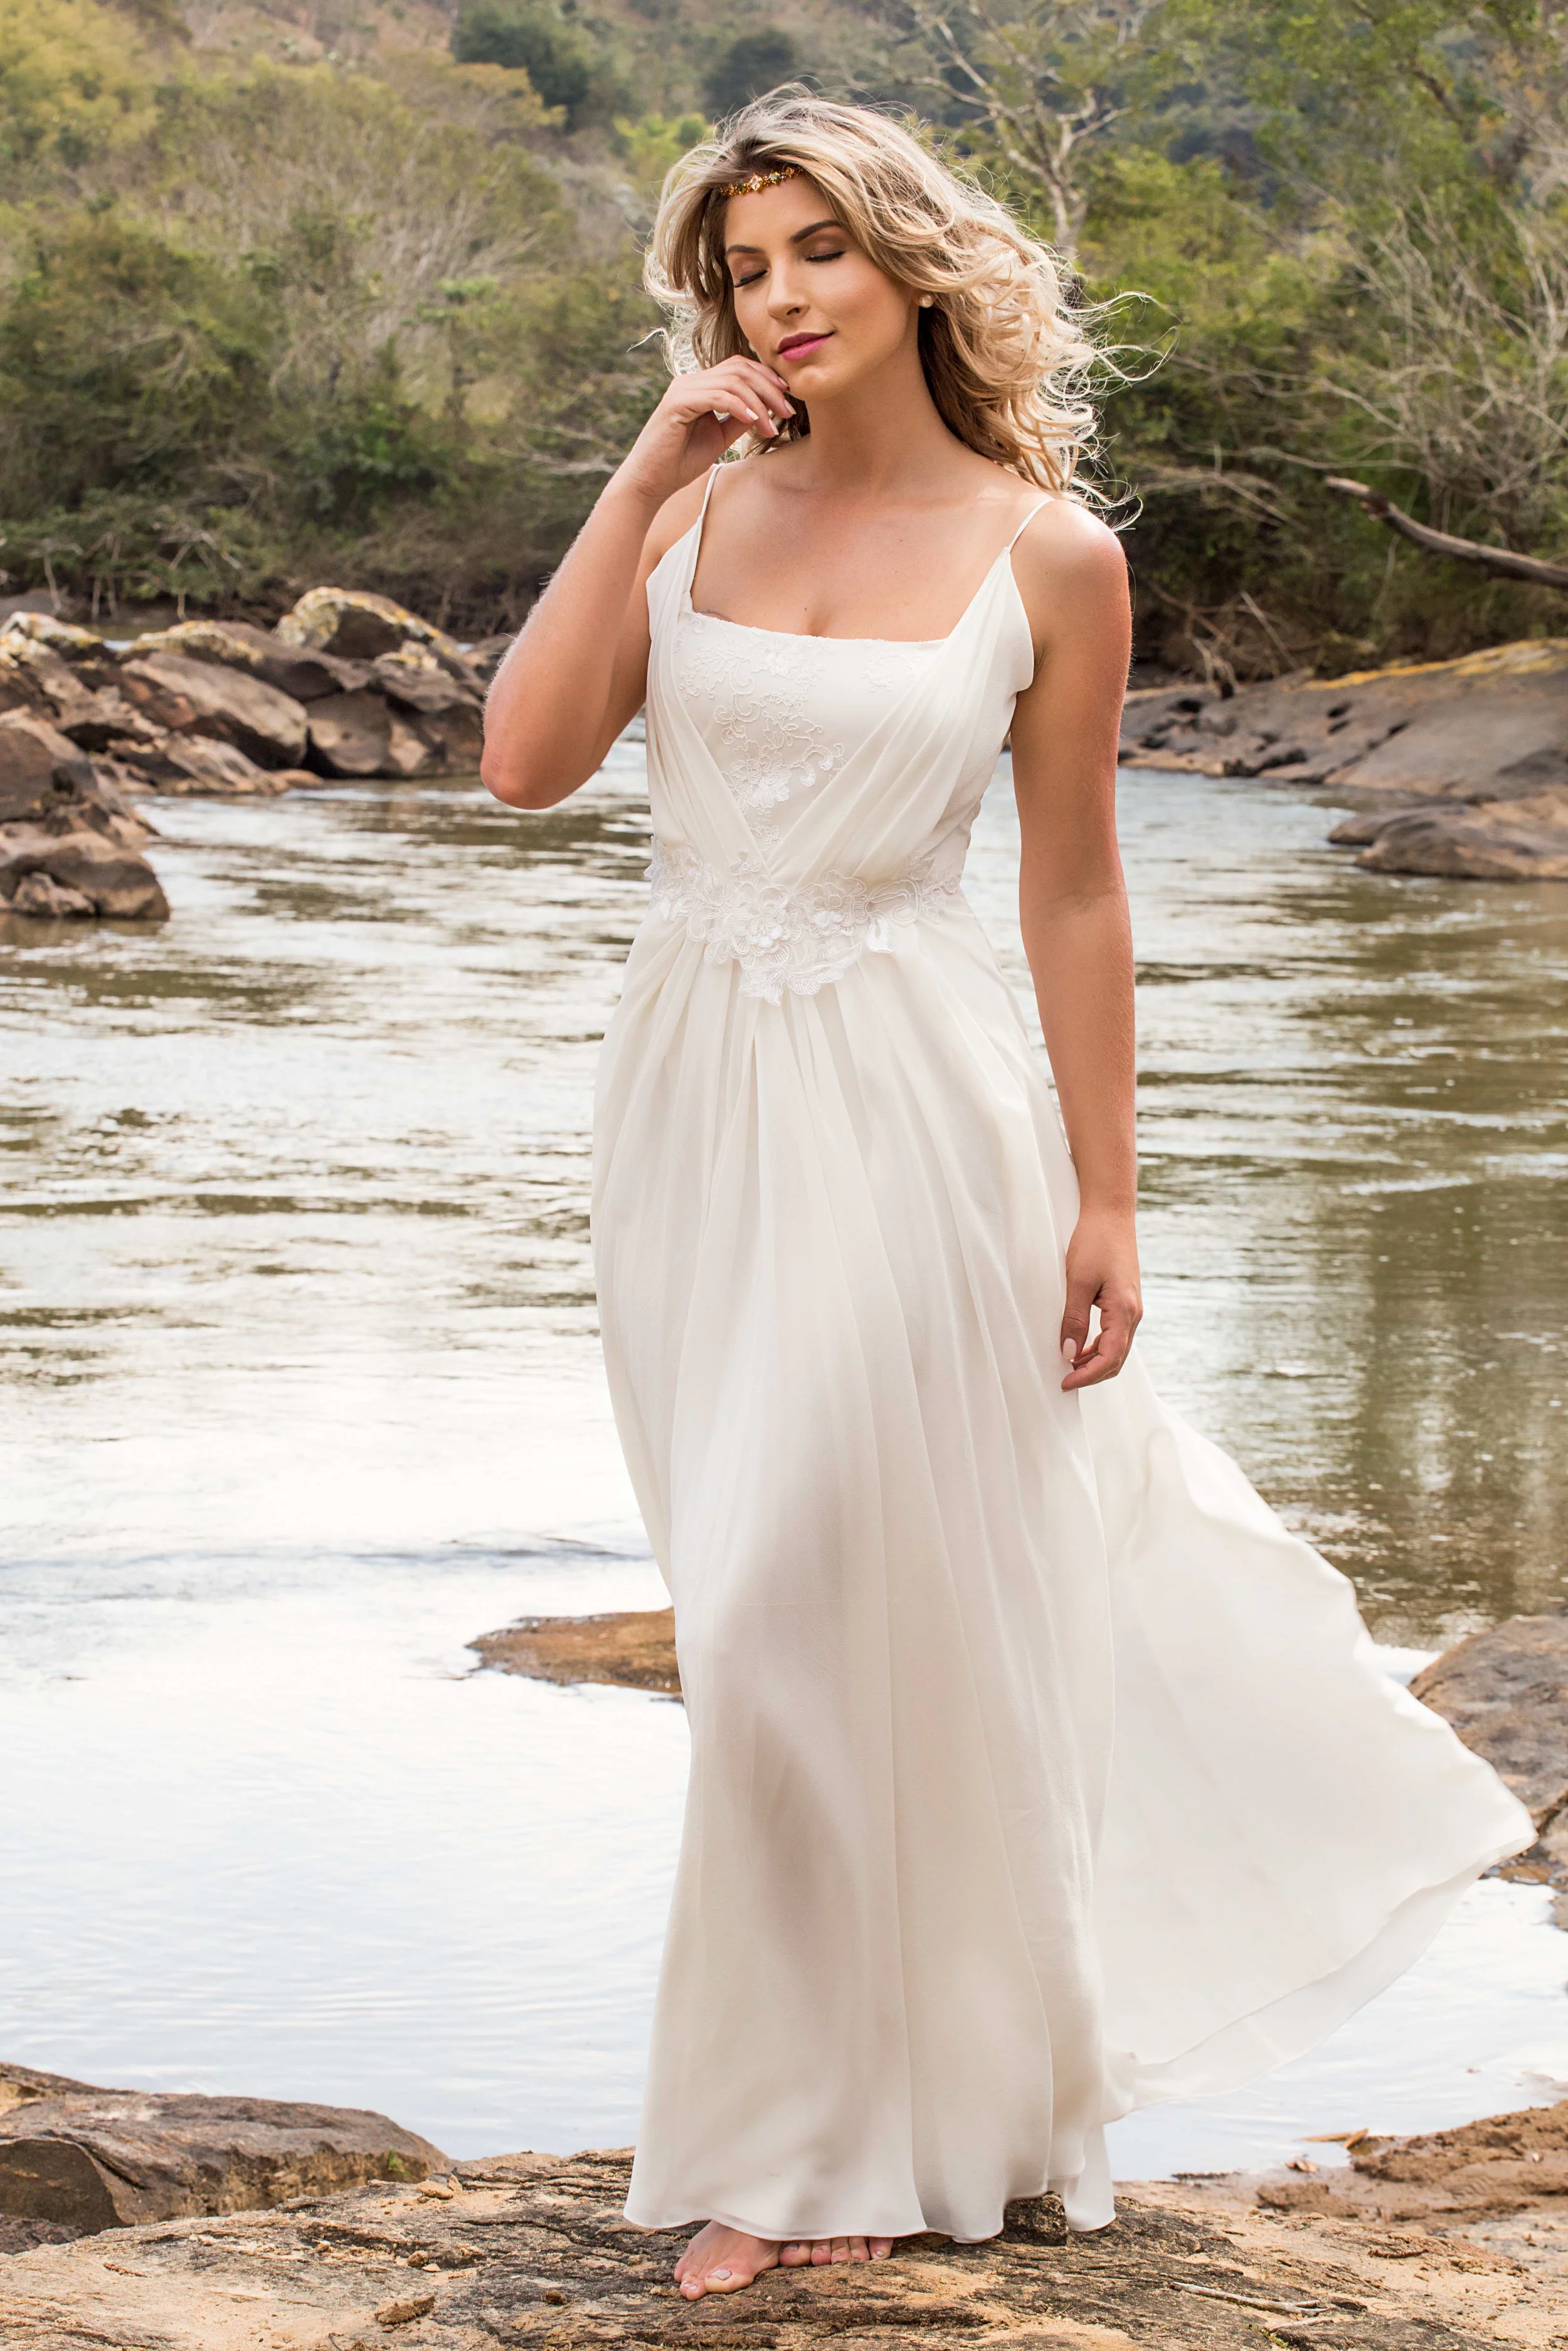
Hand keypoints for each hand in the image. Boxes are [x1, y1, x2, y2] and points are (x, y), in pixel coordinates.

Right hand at [616, 358, 794, 507]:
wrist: (650, 482)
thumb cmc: (680, 463)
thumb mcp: (719, 438)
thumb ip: (739, 420)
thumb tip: (766, 409)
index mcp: (700, 386)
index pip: (739, 367)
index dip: (766, 379)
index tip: (787, 401)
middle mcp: (690, 381)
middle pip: (739, 368)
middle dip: (769, 388)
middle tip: (788, 412)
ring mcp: (682, 389)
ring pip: (732, 381)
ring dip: (759, 403)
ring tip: (772, 425)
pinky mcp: (677, 403)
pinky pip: (717, 396)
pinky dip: (740, 407)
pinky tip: (753, 423)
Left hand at [1060, 1207, 1141, 1389]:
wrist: (1110, 1215)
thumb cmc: (1094, 1242)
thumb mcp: (1078, 1281)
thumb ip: (1073, 1319)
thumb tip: (1068, 1353)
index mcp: (1124, 1311)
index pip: (1109, 1358)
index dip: (1087, 1376)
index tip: (1064, 1383)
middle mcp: (1133, 1314)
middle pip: (1116, 1360)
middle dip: (1091, 1375)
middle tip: (1064, 1381)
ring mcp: (1131, 1308)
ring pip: (1116, 1349)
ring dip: (1094, 1363)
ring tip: (1068, 1367)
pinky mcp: (1125, 1301)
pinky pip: (1114, 1335)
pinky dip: (1098, 1347)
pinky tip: (1079, 1347)